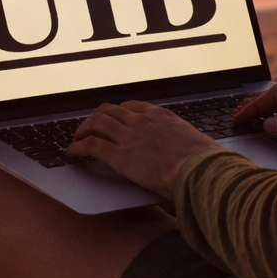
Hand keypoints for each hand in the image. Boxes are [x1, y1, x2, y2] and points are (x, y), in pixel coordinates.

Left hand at [64, 101, 218, 199]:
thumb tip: (201, 151)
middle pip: (110, 112)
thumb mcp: (199, 144)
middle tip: (89, 126)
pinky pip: (91, 145)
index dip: (118, 112)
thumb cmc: (205, 162)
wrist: (199, 170)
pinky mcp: (120, 155)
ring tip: (76, 137)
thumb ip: (190, 144)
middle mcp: (142, 121)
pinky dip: (78, 147)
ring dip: (82, 129)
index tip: (112, 118)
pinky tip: (71, 152)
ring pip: (97, 124)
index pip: (132, 107)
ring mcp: (129, 137)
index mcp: (161, 116)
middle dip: (96, 118)